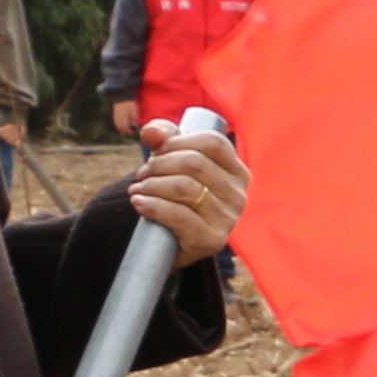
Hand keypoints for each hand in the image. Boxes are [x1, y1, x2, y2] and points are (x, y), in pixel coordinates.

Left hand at [124, 116, 249, 259]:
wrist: (170, 244)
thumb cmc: (175, 198)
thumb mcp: (171, 164)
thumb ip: (163, 139)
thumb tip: (151, 131)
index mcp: (236, 172)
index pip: (213, 142)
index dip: (177, 142)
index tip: (157, 151)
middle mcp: (239, 195)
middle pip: (195, 163)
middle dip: (159, 164)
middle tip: (142, 175)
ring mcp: (228, 219)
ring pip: (184, 187)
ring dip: (152, 186)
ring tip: (138, 190)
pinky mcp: (212, 240)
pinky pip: (179, 216)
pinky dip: (153, 206)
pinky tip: (139, 203)